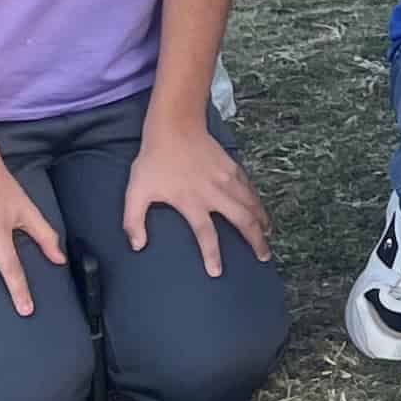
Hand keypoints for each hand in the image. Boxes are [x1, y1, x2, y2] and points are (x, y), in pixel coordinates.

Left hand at [121, 124, 270, 279]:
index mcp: (192, 203)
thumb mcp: (136, 192)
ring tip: (267, 236)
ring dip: (261, 223)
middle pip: (242, 221)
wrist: (175, 128)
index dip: (213, 256)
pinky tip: (260, 210)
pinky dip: (258, 203)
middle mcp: (215, 194)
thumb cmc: (154, 161)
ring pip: (252, 205)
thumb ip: (133, 221)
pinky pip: (250, 190)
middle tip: (263, 257)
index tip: (217, 272)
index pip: (206, 235)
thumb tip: (138, 246)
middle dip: (256, 242)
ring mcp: (227, 180)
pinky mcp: (233, 168)